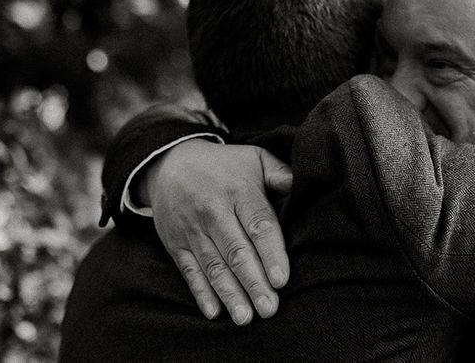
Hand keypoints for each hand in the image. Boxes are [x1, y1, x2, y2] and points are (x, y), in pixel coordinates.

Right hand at [143, 139, 292, 322]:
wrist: (171, 163)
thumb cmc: (224, 165)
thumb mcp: (254, 158)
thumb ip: (279, 172)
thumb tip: (302, 185)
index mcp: (239, 190)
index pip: (258, 225)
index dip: (270, 253)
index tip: (281, 279)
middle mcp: (214, 211)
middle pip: (237, 251)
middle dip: (254, 282)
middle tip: (270, 308)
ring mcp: (193, 229)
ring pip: (214, 266)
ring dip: (230, 294)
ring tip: (246, 317)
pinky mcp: (176, 243)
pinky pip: (189, 271)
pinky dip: (201, 292)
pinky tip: (214, 311)